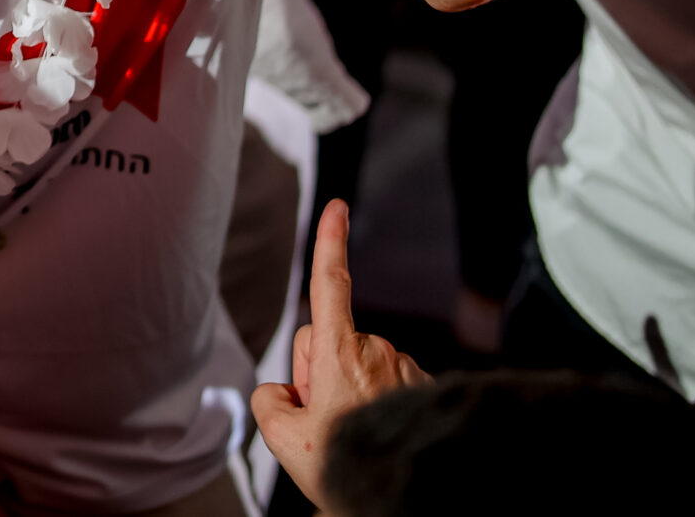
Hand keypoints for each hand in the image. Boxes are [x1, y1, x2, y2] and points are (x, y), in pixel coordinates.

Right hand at [251, 200, 429, 508]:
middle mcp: (378, 351)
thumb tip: (284, 393)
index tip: (338, 207)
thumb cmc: (351, 468)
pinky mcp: (425, 388)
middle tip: (322, 418)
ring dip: (348, 392)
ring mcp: (404, 369)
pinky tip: (379, 435)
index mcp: (342, 353)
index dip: (331, 242)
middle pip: (326, 342)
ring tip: (354, 435)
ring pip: (356, 366)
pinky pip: (386, 383)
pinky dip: (377, 403)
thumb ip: (269, 402)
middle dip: (317, 372)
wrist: (406, 493)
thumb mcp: (285, 439)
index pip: (331, 286)